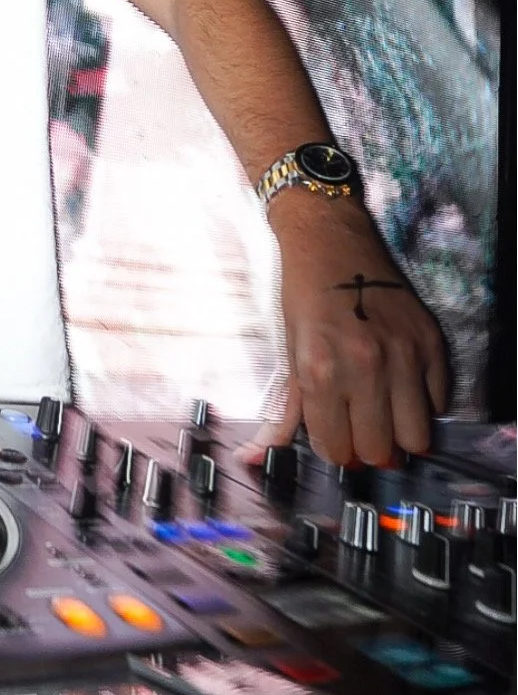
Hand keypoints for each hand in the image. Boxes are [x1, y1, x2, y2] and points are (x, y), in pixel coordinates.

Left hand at [257, 196, 448, 466]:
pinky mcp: (431, 341)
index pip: (337, 449)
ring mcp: (403, 353)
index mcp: (320, 370)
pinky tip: (402, 383)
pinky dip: (423, 403)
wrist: (329, 237)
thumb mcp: (288, 350)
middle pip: (380, 451)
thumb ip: (283, 411)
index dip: (334, 448)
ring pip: (417, 438)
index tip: (333, 434)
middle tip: (358, 424)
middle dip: (366, 446)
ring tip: (384, 410)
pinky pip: (439, 403)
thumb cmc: (302, 293)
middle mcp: (364, 365)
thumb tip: (255, 457)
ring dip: (400, 433)